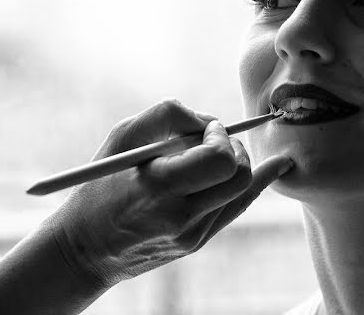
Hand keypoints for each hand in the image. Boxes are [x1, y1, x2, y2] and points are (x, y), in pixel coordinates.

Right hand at [49, 99, 292, 287]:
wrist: (86, 247)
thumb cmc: (100, 183)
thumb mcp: (121, 138)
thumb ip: (167, 116)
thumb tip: (208, 120)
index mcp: (157, 188)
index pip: (219, 161)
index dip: (220, 137)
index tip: (206, 129)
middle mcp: (180, 217)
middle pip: (240, 175)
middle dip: (234, 148)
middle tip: (212, 139)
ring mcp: (193, 235)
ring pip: (244, 190)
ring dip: (238, 162)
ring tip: (215, 151)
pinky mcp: (198, 242)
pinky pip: (237, 207)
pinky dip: (255, 182)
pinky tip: (278, 166)